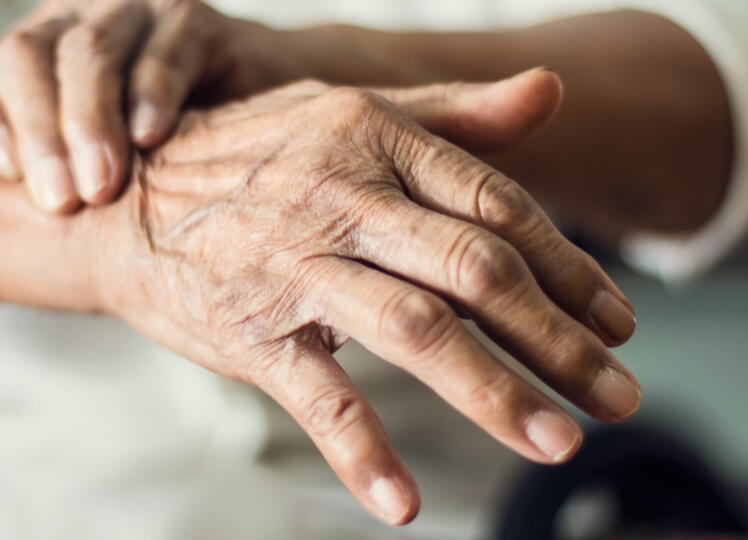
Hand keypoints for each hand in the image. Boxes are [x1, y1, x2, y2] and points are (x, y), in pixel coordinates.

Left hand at [0, 0, 278, 212]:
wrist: (263, 119)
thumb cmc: (166, 159)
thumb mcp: (102, 170)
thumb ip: (60, 182)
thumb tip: (8, 251)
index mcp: (37, 57)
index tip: (6, 176)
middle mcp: (75, 24)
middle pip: (25, 58)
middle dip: (37, 133)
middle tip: (59, 202)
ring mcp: (134, 15)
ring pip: (89, 52)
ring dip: (89, 121)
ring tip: (101, 185)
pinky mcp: (194, 23)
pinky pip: (164, 53)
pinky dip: (153, 95)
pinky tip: (151, 138)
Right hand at [94, 72, 640, 524]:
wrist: (126, 202)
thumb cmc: (256, 159)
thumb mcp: (350, 115)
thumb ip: (454, 114)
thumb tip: (553, 87)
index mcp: (377, 138)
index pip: (498, 205)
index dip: (571, 268)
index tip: (620, 323)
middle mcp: (343, 195)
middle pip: (475, 272)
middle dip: (558, 341)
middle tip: (620, 397)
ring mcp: (295, 266)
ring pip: (414, 331)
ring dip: (494, 393)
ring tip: (558, 442)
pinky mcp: (250, 329)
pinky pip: (318, 394)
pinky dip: (361, 451)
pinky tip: (403, 504)